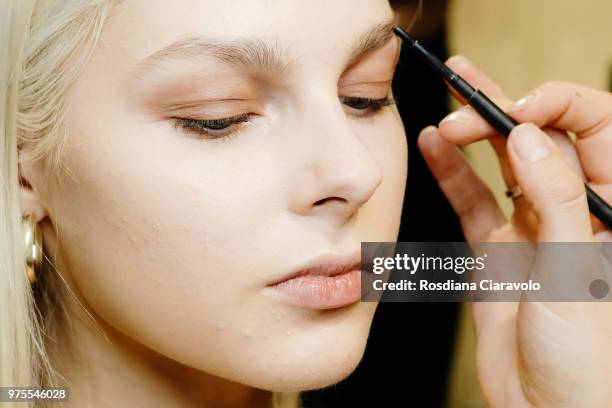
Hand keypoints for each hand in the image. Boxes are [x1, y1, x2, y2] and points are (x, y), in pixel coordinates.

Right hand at [417, 56, 611, 405]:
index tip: (517, 110)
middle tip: (462, 99)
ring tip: (445, 112)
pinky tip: (433, 150)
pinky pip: (471, 201)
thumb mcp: (578, 272)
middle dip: (501, 111)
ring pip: (501, 165)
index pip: (595, 129)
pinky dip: (450, 175)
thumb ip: (556, 199)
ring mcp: (530, 227)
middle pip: (539, 140)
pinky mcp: (495, 248)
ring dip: (472, 135)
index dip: (557, 107)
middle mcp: (573, 210)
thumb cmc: (587, 360)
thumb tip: (530, 138)